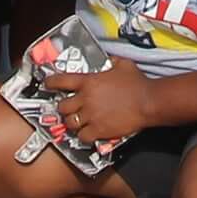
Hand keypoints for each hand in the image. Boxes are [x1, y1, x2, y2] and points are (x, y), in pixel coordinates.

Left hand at [43, 63, 157, 144]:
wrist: (148, 101)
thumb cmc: (137, 82)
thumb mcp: (122, 64)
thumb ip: (111, 61)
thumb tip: (109, 60)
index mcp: (88, 81)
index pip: (61, 80)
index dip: (51, 83)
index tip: (48, 84)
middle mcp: (85, 99)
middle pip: (62, 107)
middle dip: (64, 108)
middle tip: (69, 109)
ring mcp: (91, 115)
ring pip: (70, 123)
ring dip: (72, 123)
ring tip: (78, 123)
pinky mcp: (99, 130)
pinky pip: (82, 137)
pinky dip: (83, 136)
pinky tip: (89, 133)